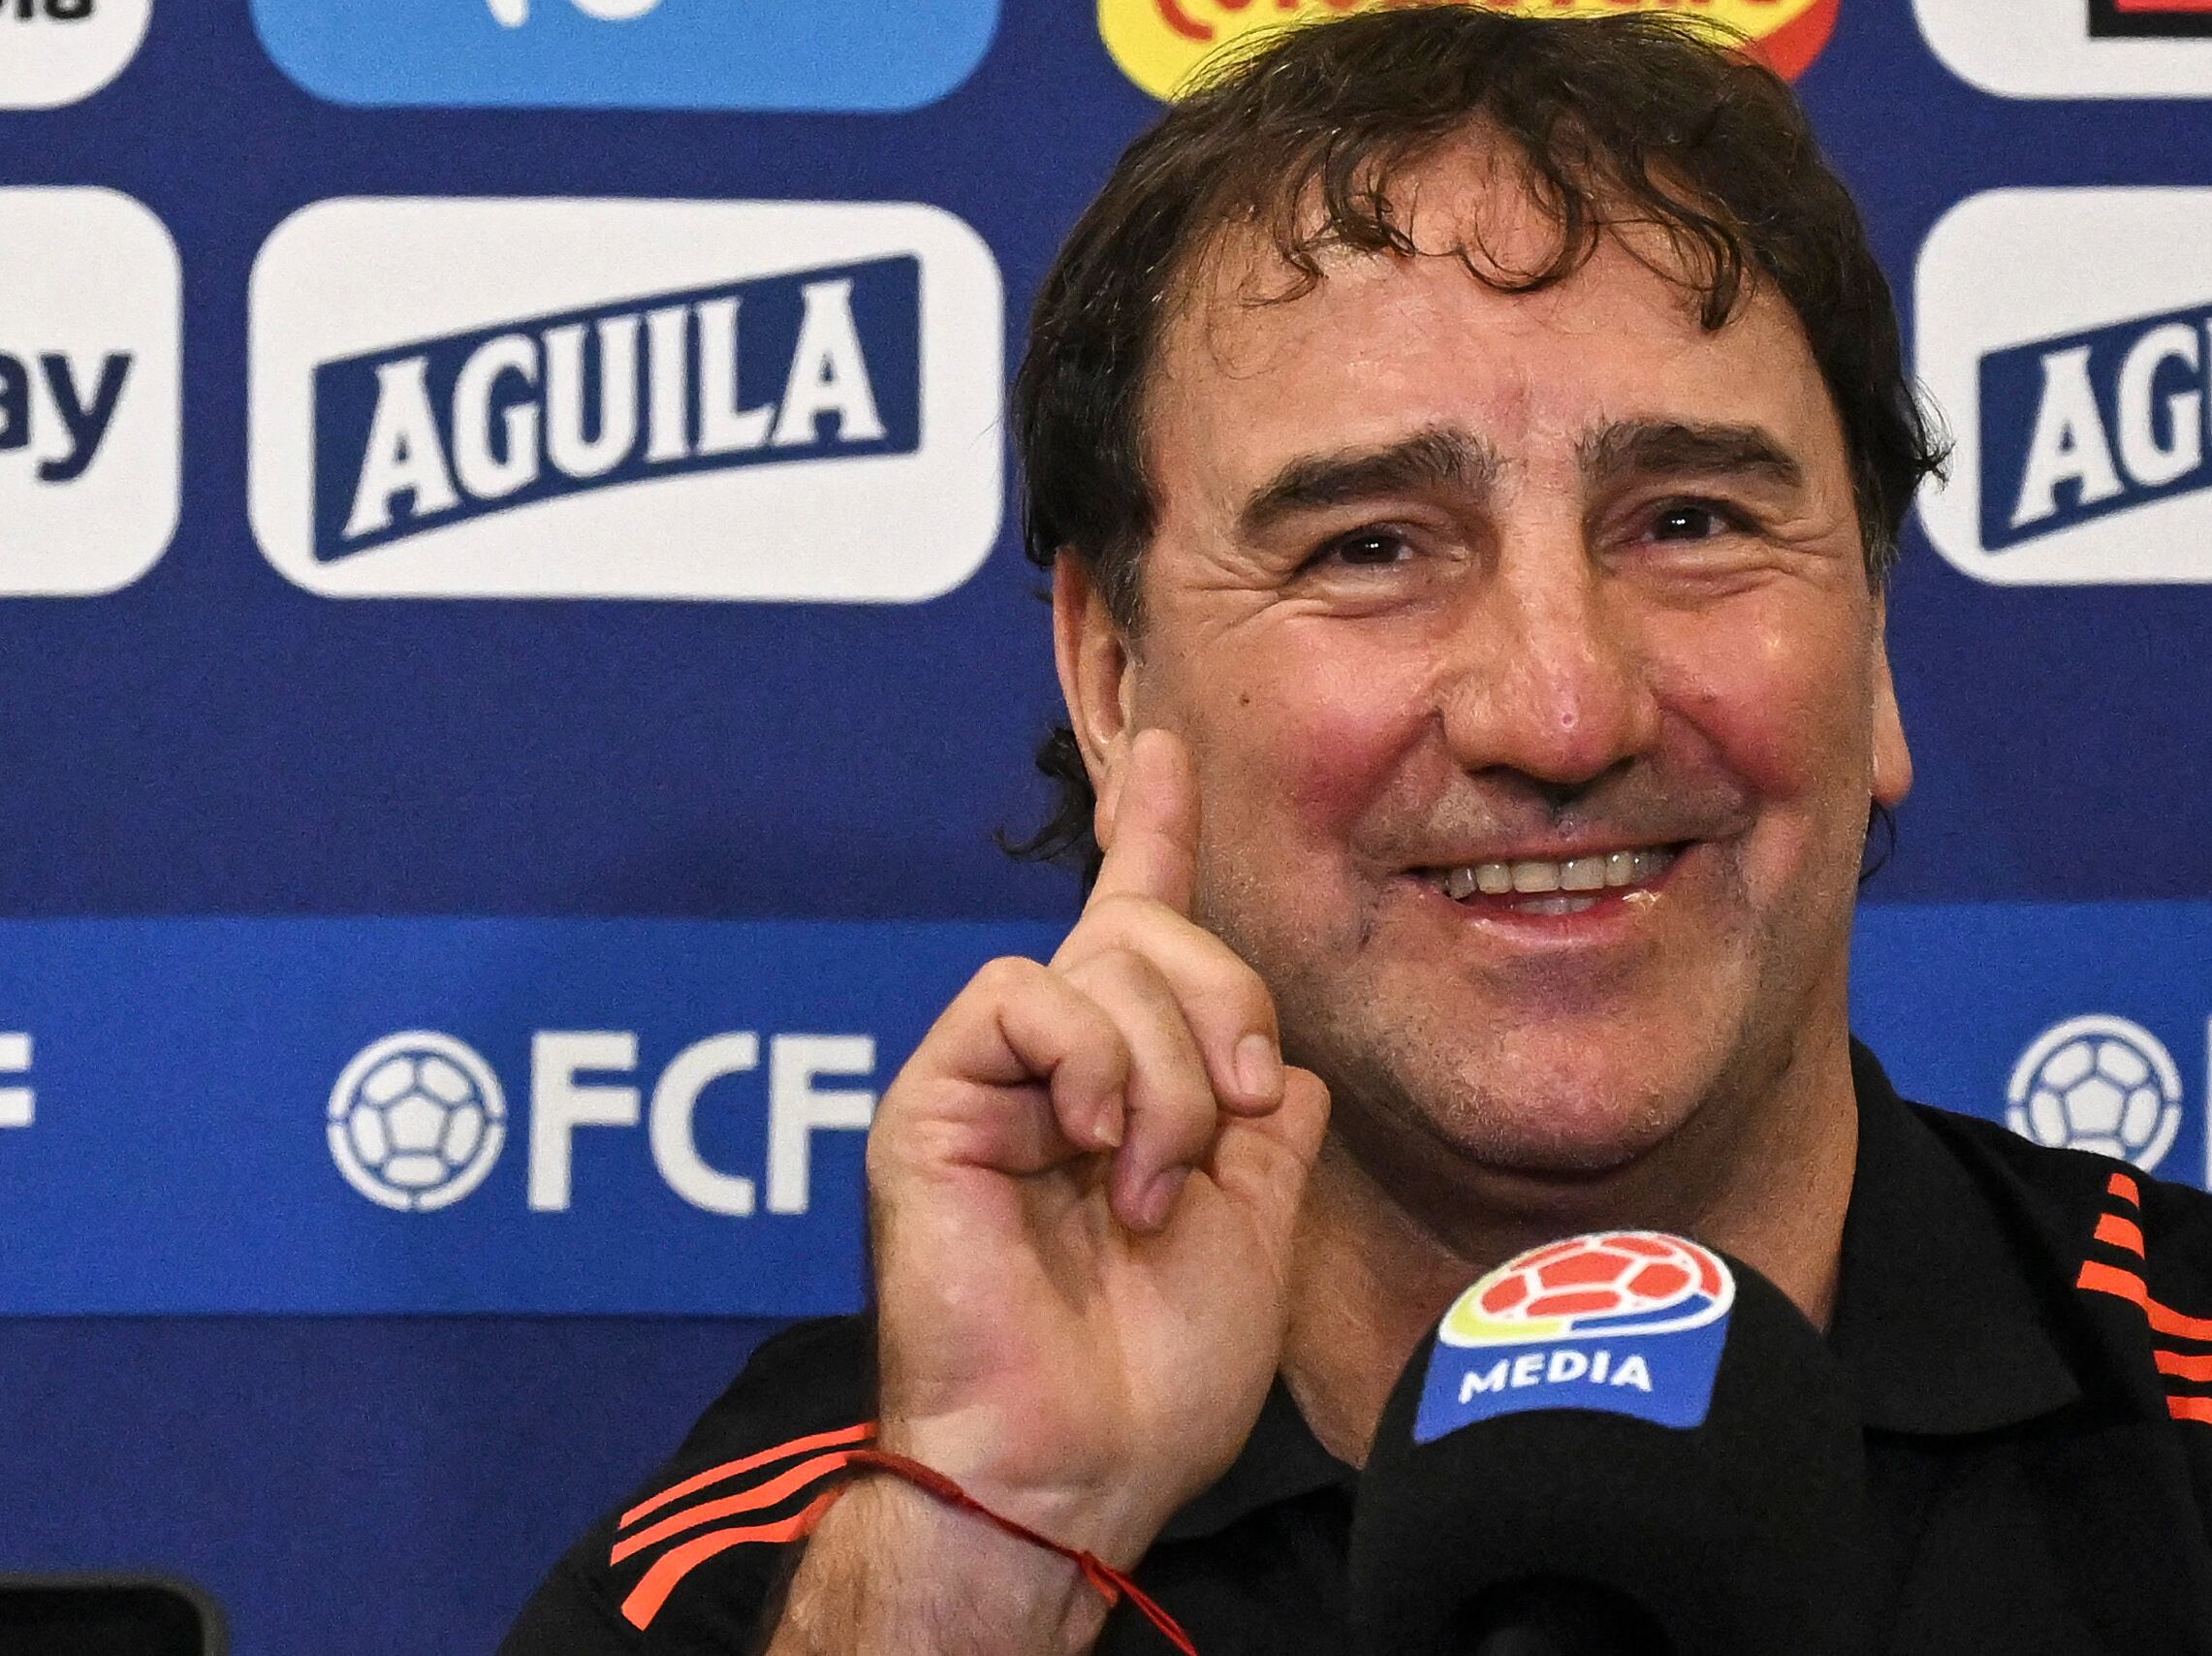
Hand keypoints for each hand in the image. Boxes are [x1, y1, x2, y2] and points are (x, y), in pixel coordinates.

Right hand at [861, 729, 1328, 1572]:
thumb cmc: (1155, 1372)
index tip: (1165, 746)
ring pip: (1105, 959)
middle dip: (1230, 1007)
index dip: (1153, 830)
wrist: (1075, 1466)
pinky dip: (1090, 1064)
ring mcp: (988, 1076)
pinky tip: (1098, 1147)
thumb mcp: (1257, 1222)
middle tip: (1240, 1115)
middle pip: (1152, 926)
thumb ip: (1267, 1118)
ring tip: (1151, 1187)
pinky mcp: (931, 1099)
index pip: (1137, 923)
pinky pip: (1023, 996)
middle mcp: (1051, 1062)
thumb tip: (1280, 1058)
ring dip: (1169, 1079)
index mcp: (1124, 1081)